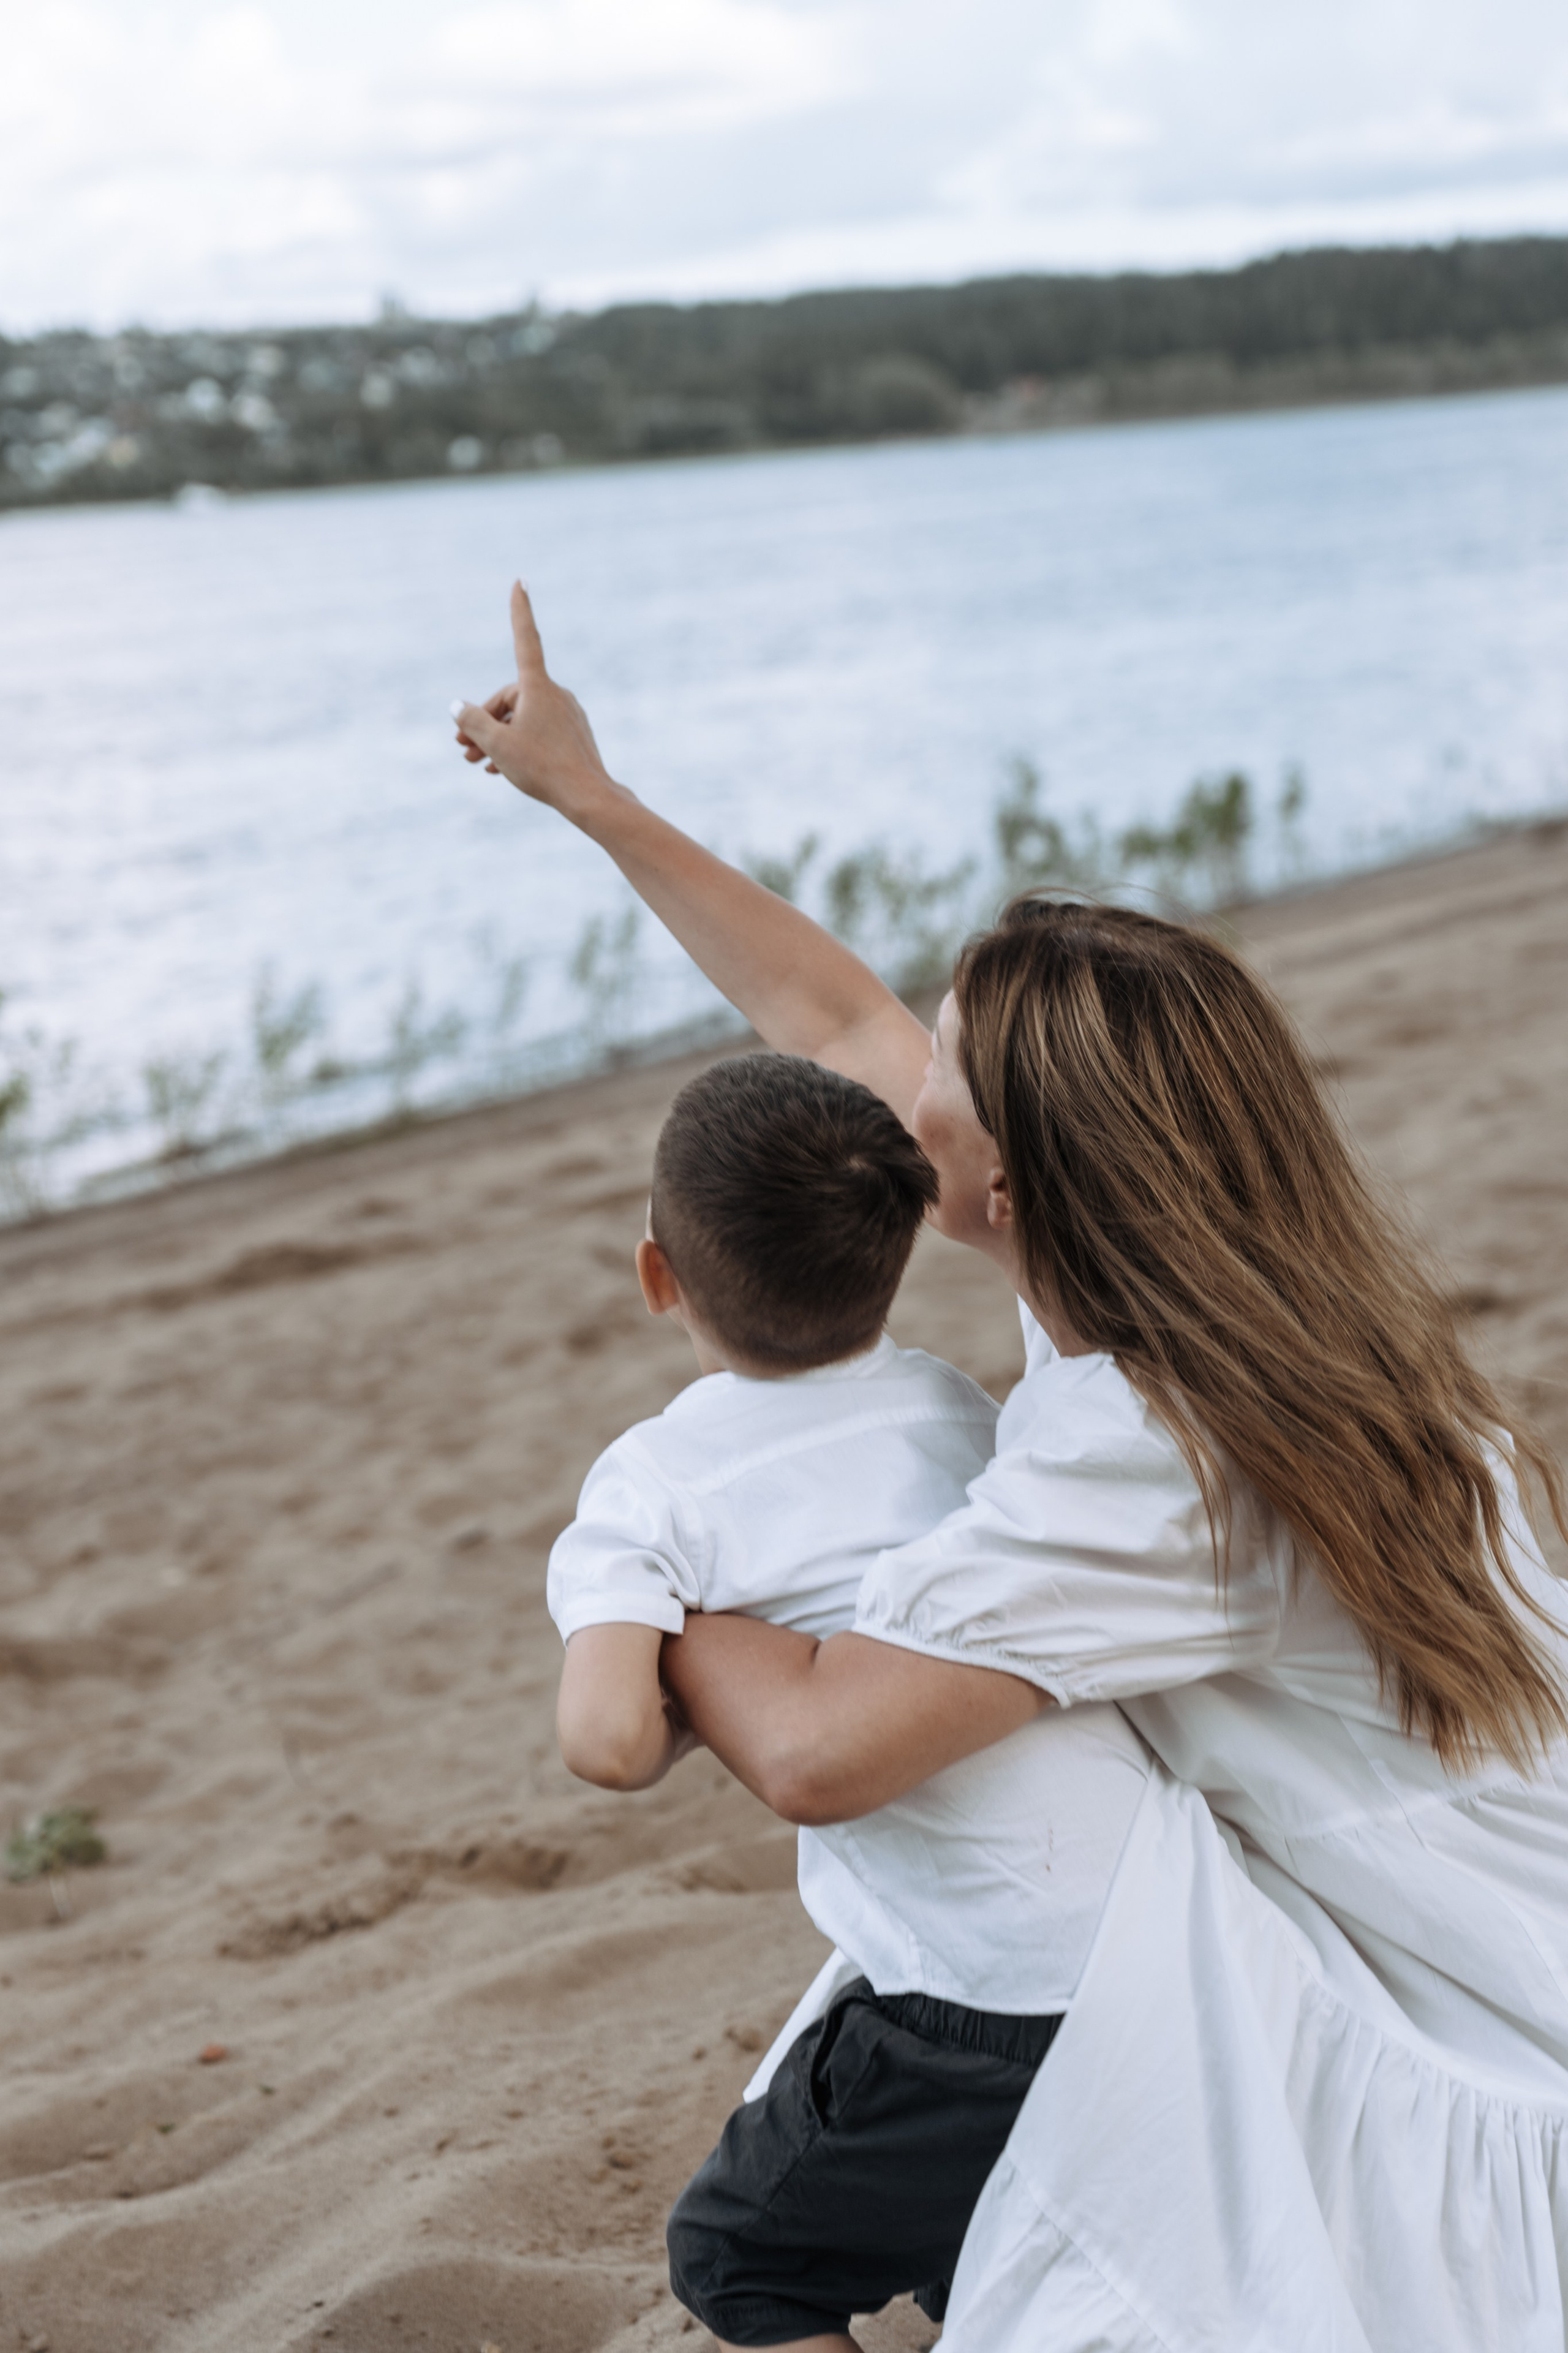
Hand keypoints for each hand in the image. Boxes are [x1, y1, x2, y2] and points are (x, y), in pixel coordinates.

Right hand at [451, 582, 614, 815]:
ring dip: (497, 737)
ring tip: (475, 763)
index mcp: (538, 687)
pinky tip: (499, 769)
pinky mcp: (573, 735)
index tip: (520, 581)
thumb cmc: (542, 768)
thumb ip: (472, 722)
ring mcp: (566, 715)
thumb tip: (457, 707)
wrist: (588, 798)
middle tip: (461, 749)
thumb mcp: (498, 744)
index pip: (525, 638)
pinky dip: (517, 744)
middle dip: (483, 721)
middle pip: (510, 698)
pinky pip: (537, 732)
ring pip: (522, 718)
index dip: (519, 610)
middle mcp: (555, 694)